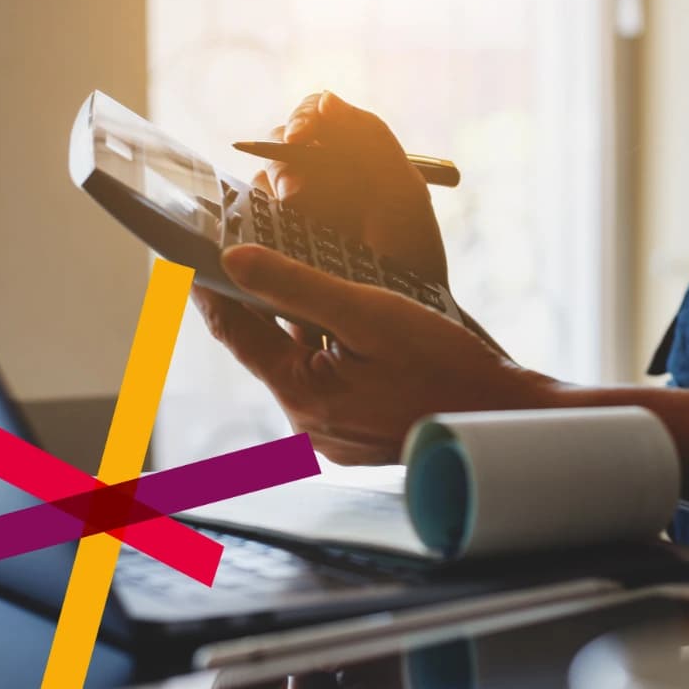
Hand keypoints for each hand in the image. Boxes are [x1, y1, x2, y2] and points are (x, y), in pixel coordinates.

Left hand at [191, 244, 558, 464]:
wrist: (501, 420)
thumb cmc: (446, 367)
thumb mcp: (370, 313)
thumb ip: (297, 286)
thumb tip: (235, 260)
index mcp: (302, 394)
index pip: (233, 332)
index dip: (207, 287)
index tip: (188, 253)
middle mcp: (308, 422)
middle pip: (264, 348)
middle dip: (258, 301)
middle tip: (251, 250)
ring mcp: (333, 435)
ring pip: (297, 364)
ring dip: (297, 325)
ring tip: (306, 279)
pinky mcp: (356, 438)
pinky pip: (328, 384)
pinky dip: (328, 352)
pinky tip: (350, 328)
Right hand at [264, 91, 448, 287]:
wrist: (410, 316)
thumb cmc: (413, 254)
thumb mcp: (402, 193)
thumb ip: (370, 139)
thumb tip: (327, 99)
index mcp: (351, 155)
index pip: (314, 116)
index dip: (304, 118)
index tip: (302, 136)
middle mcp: (319, 176)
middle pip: (279, 144)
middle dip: (284, 159)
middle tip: (296, 187)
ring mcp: (295, 210)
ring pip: (263, 180)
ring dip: (274, 187)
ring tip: (294, 208)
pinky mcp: (277, 243)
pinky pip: (254, 220)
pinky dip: (260, 217)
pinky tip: (274, 231)